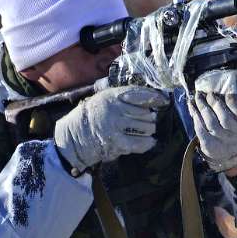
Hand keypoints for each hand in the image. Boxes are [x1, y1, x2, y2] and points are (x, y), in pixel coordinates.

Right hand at [54, 85, 169, 171]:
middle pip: (146, 113)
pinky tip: (149, 142)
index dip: (155, 97)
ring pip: (146, 127)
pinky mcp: (116, 143)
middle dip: (150, 118)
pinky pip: (141, 142)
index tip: (164, 100)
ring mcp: (115, 126)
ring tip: (145, 131)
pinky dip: (148, 143)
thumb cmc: (92, 116)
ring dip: (149, 130)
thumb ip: (123, 98)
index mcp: (112, 96)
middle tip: (147, 121)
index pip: (139, 94)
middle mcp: (115, 109)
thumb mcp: (104, 99)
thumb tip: (151, 99)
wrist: (72, 137)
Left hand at [188, 70, 236, 171]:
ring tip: (198, 97)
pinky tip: (193, 108)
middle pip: (227, 121)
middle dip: (215, 104)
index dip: (234, 104)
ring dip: (203, 109)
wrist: (234, 137)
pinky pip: (203, 133)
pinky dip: (196, 118)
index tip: (228, 96)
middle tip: (209, 94)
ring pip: (213, 126)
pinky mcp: (215, 148)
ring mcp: (229, 144)